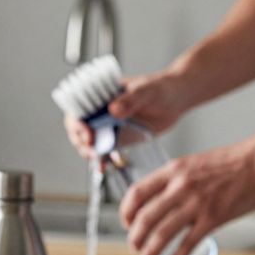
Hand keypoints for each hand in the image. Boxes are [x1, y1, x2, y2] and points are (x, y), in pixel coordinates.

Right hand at [65, 70, 192, 160]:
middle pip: (79, 128)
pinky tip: (104, 166)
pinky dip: (102, 160)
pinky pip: (105, 151)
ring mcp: (109, 125)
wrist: (177, 99)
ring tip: (98, 160)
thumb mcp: (146, 91)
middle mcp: (101, 110)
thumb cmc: (161, 88)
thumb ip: (130, 100)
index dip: (77, 122)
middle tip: (92, 150)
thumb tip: (112, 110)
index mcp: (102, 95)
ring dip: (89, 153)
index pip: (78, 109)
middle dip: (81, 141)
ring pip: (90, 142)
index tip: (87, 134)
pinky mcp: (118, 138)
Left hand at [121, 139, 254, 254]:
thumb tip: (161, 202)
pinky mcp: (212, 219)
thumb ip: (175, 181)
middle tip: (135, 247)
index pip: (137, 193)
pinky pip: (186, 245)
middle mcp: (180, 187)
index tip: (127, 223)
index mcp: (173, 170)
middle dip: (135, 238)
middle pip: (144, 218)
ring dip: (149, 252)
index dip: (126, 212)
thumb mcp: (194, 163)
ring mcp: (196, 204)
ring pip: (161, 234)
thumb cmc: (233, 162)